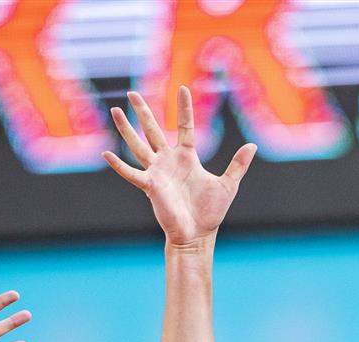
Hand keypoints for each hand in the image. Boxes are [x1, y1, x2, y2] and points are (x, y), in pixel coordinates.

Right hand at [103, 87, 256, 245]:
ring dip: (126, 129)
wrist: (198, 234)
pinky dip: (119, 165)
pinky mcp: (150, 186)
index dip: (184, 108)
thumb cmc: (211, 212)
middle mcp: (169, 161)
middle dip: (143, 112)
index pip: (185, 126)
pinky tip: (107, 154)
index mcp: (187, 157)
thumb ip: (238, 164)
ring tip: (115, 111)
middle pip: (153, 130)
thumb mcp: (228, 184)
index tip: (182, 88)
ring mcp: (157, 172)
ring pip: (138, 145)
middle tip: (132, 93)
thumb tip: (252, 146)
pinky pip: (131, 173)